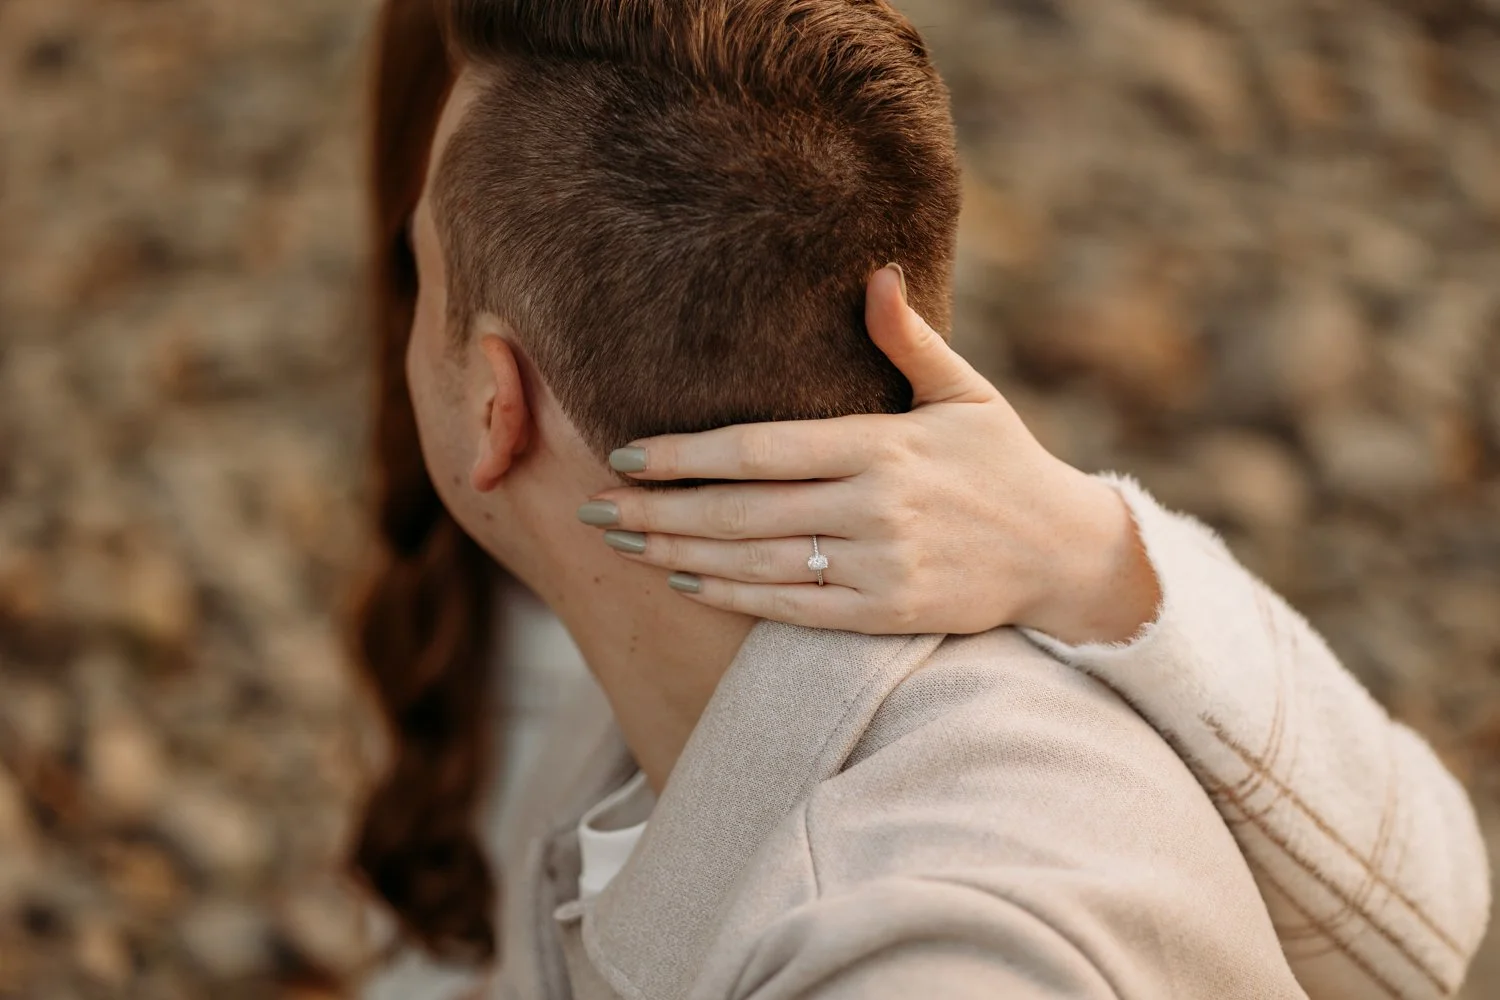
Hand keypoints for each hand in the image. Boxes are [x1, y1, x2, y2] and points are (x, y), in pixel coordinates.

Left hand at [579, 265, 1159, 644]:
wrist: (1064, 554)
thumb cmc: (1004, 464)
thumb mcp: (968, 393)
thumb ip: (910, 340)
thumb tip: (875, 272)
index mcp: (883, 447)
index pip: (762, 448)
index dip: (687, 454)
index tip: (626, 453)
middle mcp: (873, 508)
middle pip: (740, 509)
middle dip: (657, 510)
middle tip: (593, 505)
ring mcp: (877, 566)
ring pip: (755, 561)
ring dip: (677, 554)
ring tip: (620, 542)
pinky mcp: (883, 613)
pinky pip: (790, 609)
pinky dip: (732, 595)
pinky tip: (684, 582)